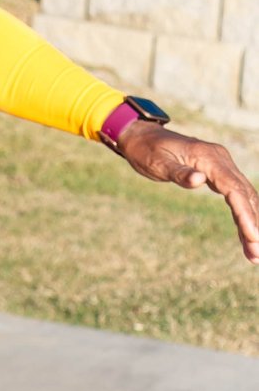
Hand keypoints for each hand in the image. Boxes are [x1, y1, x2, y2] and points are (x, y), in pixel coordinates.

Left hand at [117, 123, 258, 262]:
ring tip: (253, 253)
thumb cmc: (146, 150)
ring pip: (245, 197)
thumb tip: (199, 180)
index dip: (245, 214)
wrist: (142, 136)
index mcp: (209, 157)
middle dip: (253, 225)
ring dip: (252, 223)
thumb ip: (178, 172)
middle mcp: (221, 160)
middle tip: (256, 254)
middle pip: (245, 195)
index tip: (253, 237)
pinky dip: (243, 215)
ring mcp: (222, 166)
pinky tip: (246, 235)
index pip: (234, 189)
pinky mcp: (218, 172)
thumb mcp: (156, 163)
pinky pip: (236, 195)